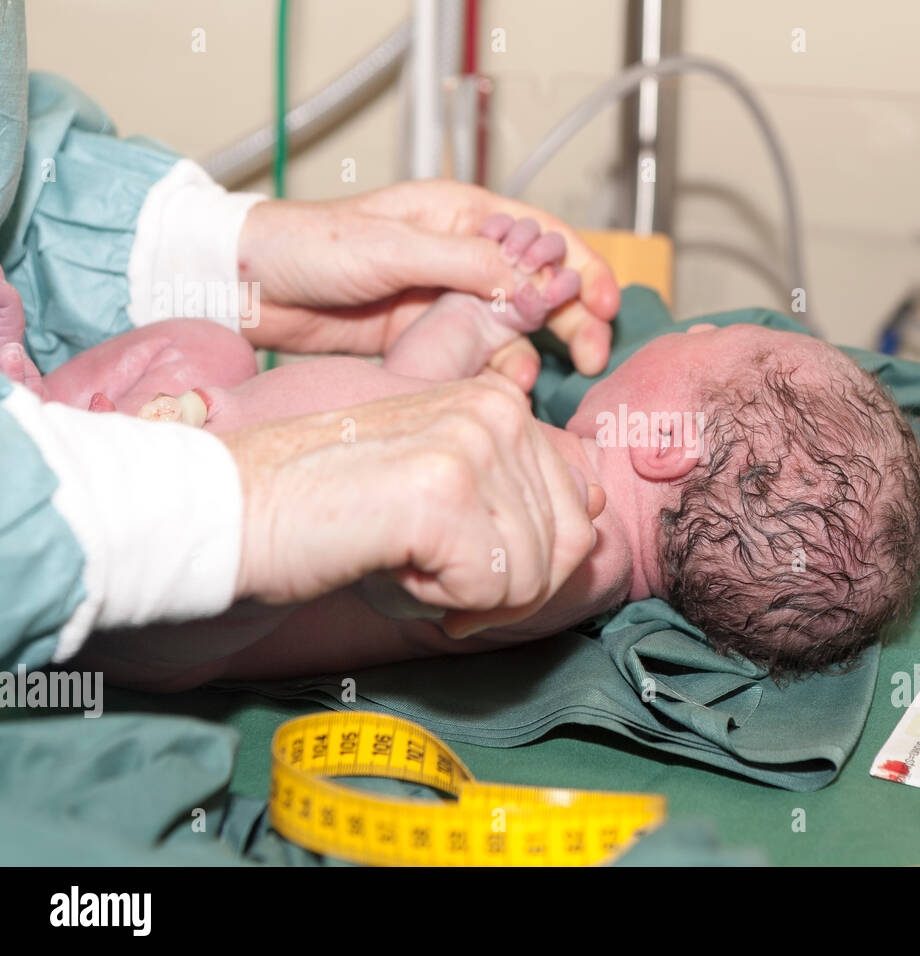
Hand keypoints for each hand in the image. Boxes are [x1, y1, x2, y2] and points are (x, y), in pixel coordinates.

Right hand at [220, 371, 605, 636]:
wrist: (232, 510)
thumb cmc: (335, 514)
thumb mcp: (442, 491)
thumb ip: (519, 494)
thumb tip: (597, 508)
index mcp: (501, 402)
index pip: (581, 510)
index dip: (526, 563)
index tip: (456, 556)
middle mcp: (497, 409)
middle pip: (568, 548)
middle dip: (501, 587)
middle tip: (424, 567)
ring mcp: (473, 442)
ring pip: (533, 575)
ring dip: (464, 596)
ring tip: (399, 557)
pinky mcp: (444, 489)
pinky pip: (492, 590)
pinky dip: (439, 604)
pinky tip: (389, 566)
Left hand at [236, 181, 621, 380]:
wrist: (251, 288)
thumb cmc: (310, 245)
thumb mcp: (392, 247)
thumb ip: (467, 263)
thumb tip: (535, 282)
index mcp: (462, 215)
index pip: (544, 237)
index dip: (583, 268)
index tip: (605, 305)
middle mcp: (463, 256)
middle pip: (541, 287)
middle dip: (573, 319)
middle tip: (591, 353)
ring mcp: (446, 299)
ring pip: (514, 328)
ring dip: (531, 353)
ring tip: (527, 379)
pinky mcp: (427, 338)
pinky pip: (478, 356)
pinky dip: (495, 371)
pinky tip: (498, 384)